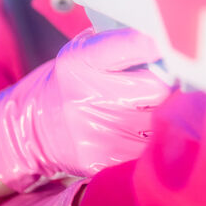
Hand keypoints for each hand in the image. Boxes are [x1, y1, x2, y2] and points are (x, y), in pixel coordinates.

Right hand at [0, 27, 170, 190]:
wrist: (34, 129)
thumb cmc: (72, 83)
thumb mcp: (84, 53)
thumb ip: (123, 46)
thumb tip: (170, 45)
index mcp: (81, 62)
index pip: (128, 46)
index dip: (156, 44)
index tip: (170, 43)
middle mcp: (86, 98)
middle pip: (157, 88)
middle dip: (167, 83)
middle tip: (165, 80)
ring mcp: (94, 134)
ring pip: (159, 120)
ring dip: (163, 113)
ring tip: (145, 108)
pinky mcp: (101, 163)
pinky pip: (148, 148)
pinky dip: (152, 139)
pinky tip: (138, 131)